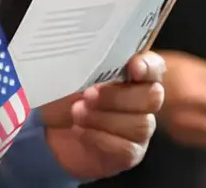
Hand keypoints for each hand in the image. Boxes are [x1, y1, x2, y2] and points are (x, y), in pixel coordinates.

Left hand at [41, 52, 165, 179]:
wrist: (50, 131)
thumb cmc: (66, 96)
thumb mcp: (73, 74)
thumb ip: (90, 63)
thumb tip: (91, 53)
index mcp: (136, 74)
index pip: (156, 67)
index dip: (148, 66)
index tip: (133, 67)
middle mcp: (144, 100)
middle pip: (152, 97)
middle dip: (118, 96)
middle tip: (88, 95)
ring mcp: (140, 128)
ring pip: (139, 124)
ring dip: (104, 118)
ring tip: (77, 113)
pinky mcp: (130, 153)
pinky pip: (125, 148)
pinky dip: (99, 138)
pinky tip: (79, 130)